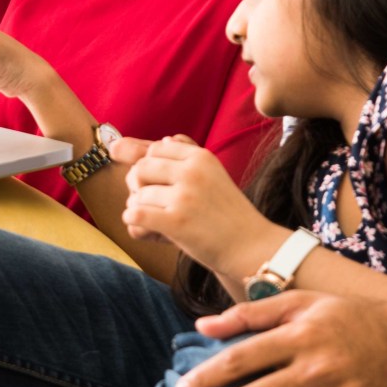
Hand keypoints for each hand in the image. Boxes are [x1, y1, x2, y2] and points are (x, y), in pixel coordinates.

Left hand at [121, 136, 274, 272]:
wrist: (252, 248)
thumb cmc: (230, 214)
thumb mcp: (215, 175)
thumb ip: (189, 155)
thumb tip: (165, 138)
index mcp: (201, 158)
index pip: (156, 148)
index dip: (149, 166)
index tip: (157, 183)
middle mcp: (192, 173)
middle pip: (140, 168)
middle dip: (137, 186)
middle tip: (148, 202)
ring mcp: (184, 197)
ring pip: (137, 196)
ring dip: (139, 210)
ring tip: (155, 221)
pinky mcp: (176, 223)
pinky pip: (135, 215)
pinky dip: (133, 223)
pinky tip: (146, 228)